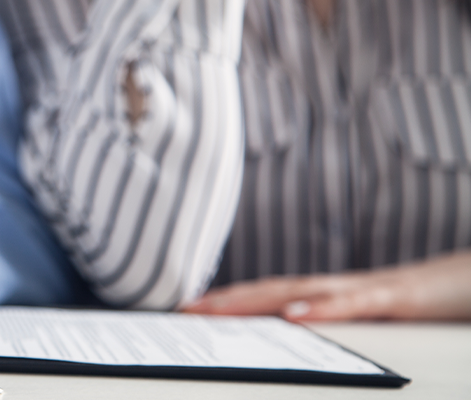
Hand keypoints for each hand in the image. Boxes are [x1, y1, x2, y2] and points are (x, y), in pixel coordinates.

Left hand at [184, 252, 470, 320]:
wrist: (466, 284)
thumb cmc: (412, 303)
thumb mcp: (361, 317)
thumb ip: (325, 323)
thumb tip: (284, 333)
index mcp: (324, 294)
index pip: (266, 296)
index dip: (227, 300)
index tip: (187, 309)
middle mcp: (334, 287)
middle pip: (271, 290)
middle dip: (226, 300)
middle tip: (186, 309)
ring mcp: (362, 289)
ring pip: (301, 291)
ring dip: (257, 300)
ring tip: (220, 309)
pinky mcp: (394, 298)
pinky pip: (354, 303)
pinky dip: (323, 307)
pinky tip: (296, 315)